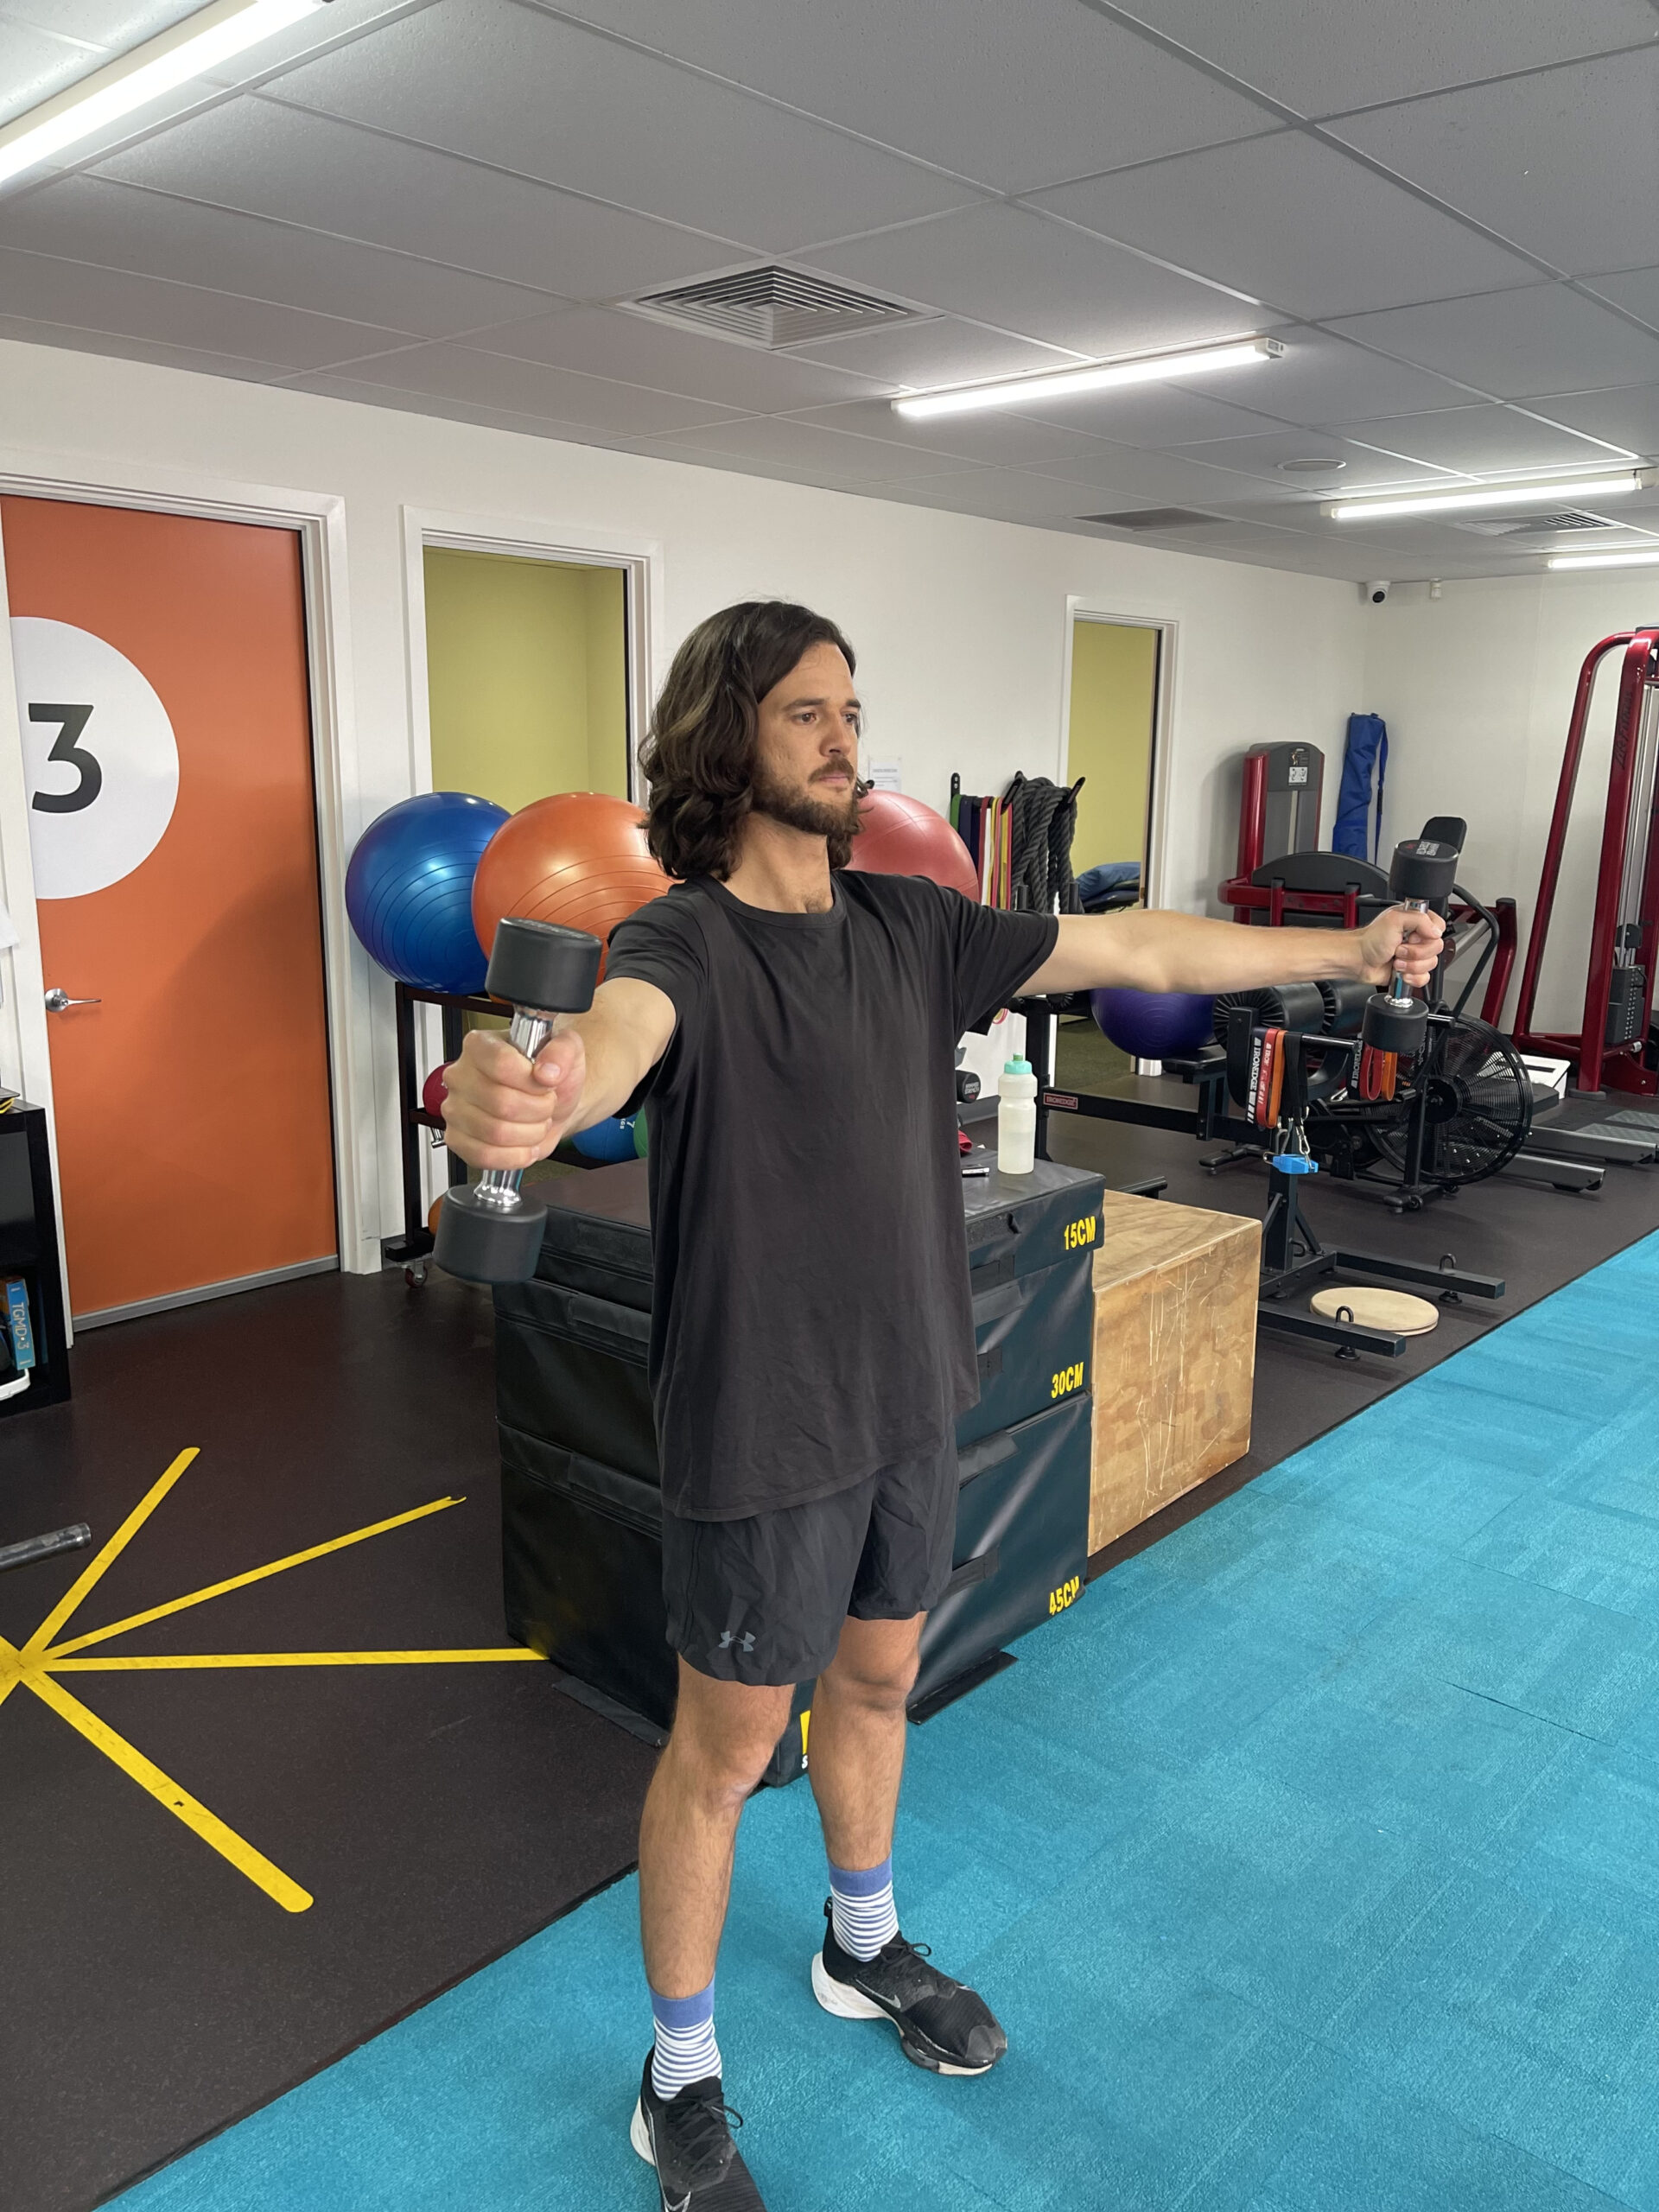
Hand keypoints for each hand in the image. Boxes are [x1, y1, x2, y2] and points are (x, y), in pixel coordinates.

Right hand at [440, 1024, 585, 1168]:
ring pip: (496, 1133)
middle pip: (501, 1102)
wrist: (552, 1103)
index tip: (545, 1082)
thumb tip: (548, 1070)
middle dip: (537, 1110)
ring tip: (535, 1123)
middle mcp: (462, 1075)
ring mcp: (455, 1109)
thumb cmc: (550, 1075)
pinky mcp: (457, 1139)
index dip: (531, 1081)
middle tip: (545, 1105)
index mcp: (481, 1045)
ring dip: (529, 1134)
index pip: (500, 1063)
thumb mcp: (568, 1048)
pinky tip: (524, 1144)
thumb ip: (562, 1051)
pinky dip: (514, 1156)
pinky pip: (484, 1155)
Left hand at [1357, 904, 1445, 990]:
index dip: (1428, 935)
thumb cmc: (1370, 940)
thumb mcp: (1394, 919)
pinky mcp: (1411, 970)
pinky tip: (1400, 972)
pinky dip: (1412, 977)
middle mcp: (1417, 938)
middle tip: (1399, 949)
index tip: (1412, 936)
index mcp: (1416, 922)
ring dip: (1411, 965)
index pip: (1439, 927)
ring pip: (1431, 964)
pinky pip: (1424, 977)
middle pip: (1436, 948)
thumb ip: (1419, 919)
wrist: (1358, 961)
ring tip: (1396, 960)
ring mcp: (1415, 955)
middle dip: (1416, 952)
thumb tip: (1436, 931)